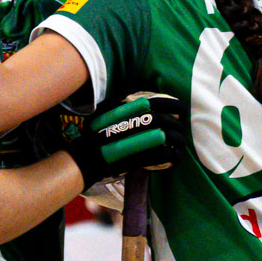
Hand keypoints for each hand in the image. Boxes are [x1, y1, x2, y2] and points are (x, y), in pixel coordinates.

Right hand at [33, 91, 186, 188]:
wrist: (79, 161)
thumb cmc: (92, 138)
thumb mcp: (103, 114)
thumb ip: (121, 105)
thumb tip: (145, 99)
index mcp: (118, 109)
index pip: (152, 101)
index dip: (172, 104)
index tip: (181, 108)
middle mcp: (122, 122)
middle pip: (159, 119)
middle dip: (176, 124)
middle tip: (183, 129)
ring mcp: (125, 141)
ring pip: (161, 137)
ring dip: (176, 141)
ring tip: (181, 144)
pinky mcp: (129, 160)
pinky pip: (156, 156)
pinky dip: (169, 157)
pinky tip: (175, 158)